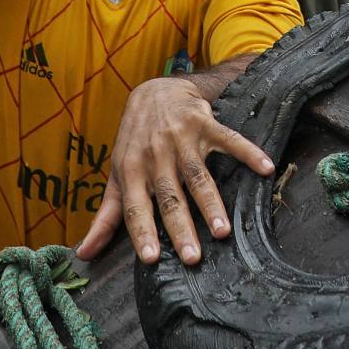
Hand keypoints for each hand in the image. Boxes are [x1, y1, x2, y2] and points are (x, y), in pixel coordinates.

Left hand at [74, 76, 272, 266]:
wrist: (154, 90)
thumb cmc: (134, 140)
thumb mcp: (117, 174)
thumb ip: (106, 215)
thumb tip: (83, 252)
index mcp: (132, 170)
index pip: (135, 207)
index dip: (142, 231)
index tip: (151, 258)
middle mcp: (155, 154)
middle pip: (170, 196)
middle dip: (180, 226)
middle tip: (192, 257)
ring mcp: (181, 138)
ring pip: (197, 175)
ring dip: (210, 202)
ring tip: (222, 230)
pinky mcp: (205, 123)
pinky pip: (229, 139)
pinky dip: (248, 152)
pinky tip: (265, 167)